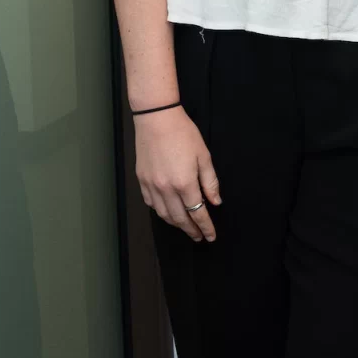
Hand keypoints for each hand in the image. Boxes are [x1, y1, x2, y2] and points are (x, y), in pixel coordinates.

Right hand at [134, 107, 220, 241]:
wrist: (157, 119)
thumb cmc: (183, 134)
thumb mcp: (204, 157)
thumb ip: (210, 182)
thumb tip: (215, 202)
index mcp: (185, 183)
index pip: (197, 213)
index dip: (205, 227)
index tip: (211, 236)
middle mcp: (166, 189)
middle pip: (179, 218)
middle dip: (191, 230)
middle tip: (199, 237)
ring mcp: (151, 185)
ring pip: (163, 214)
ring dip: (176, 224)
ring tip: (186, 227)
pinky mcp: (142, 180)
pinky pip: (151, 203)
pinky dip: (161, 212)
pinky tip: (168, 212)